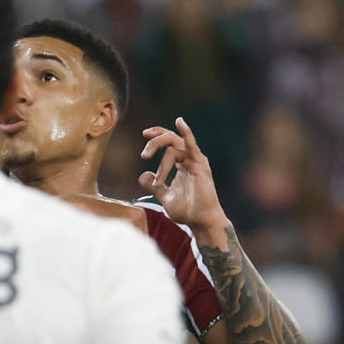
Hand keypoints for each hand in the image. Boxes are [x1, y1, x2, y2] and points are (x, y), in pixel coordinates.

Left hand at [139, 118, 228, 240]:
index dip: (157, 136)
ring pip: (174, 143)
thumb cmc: (187, 211)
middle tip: (143, 155)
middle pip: (170, 140)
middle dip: (154, 143)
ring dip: (158, 148)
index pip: (170, 143)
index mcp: (182, 164)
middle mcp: (189, 159)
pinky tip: (179, 122)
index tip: (144, 134)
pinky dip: (186, 133)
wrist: (200, 221)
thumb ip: (154, 185)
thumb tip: (143, 176)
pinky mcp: (199, 166)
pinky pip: (192, 146)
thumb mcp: (165, 196)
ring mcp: (195, 161)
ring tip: (146, 159)